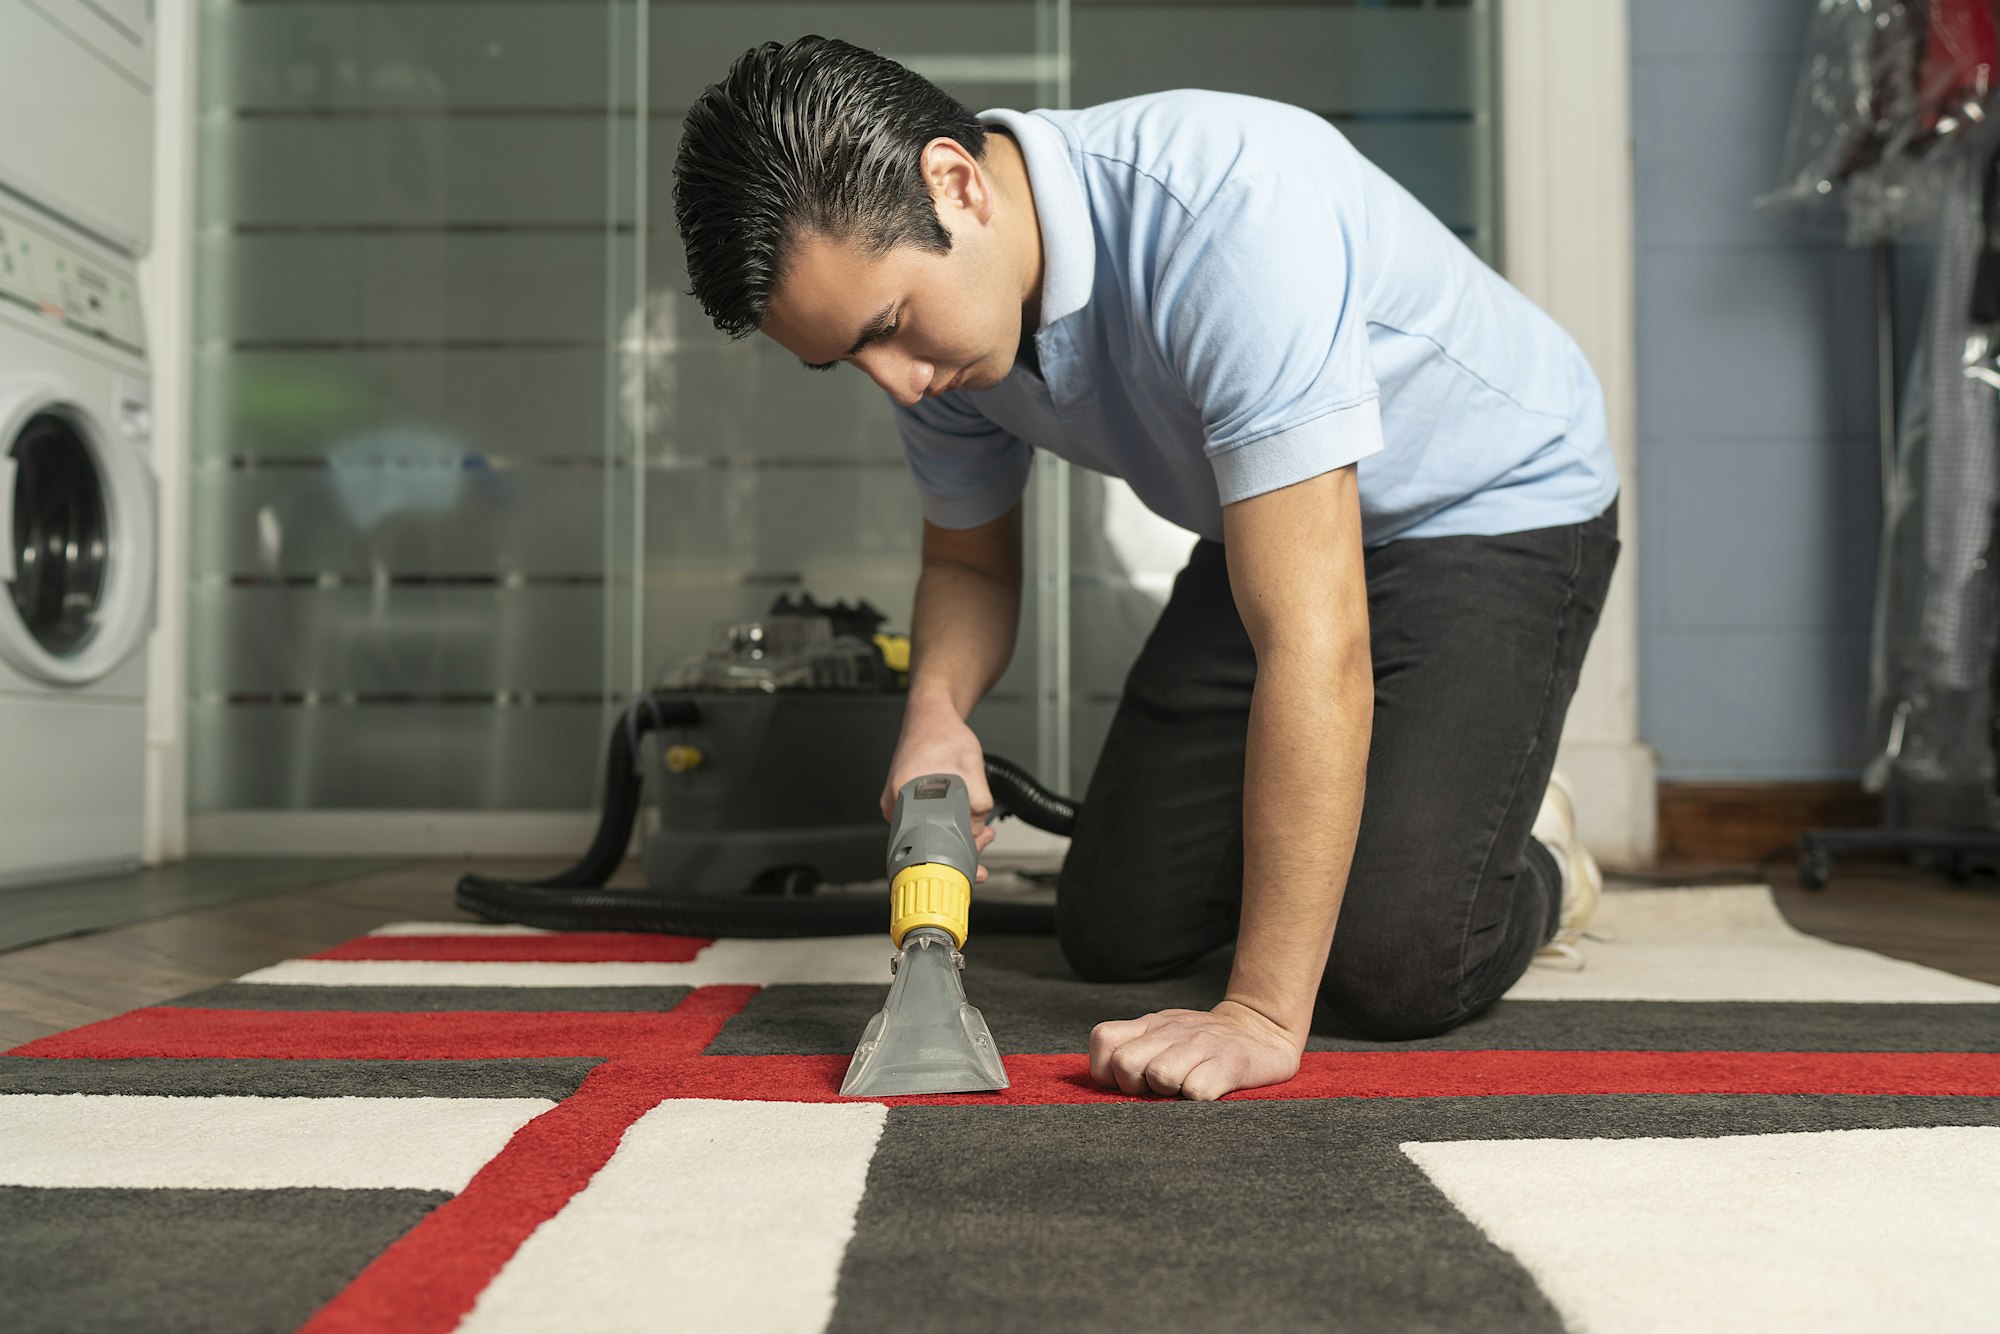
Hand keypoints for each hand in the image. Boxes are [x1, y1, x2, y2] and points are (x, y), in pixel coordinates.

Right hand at [880, 696, 995, 880]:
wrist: (931, 716)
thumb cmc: (942, 734)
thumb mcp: (971, 767)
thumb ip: (978, 802)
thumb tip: (978, 830)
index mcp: (902, 794)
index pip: (928, 843)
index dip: (957, 854)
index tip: (975, 860)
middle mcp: (895, 803)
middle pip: (928, 843)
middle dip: (962, 847)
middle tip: (985, 840)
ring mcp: (898, 803)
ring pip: (928, 834)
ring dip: (956, 835)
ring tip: (980, 829)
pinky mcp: (905, 802)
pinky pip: (926, 823)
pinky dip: (946, 825)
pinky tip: (965, 821)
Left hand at [1088, 1000, 1303, 1100]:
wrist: (1263, 1029)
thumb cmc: (1204, 1043)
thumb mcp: (1164, 1034)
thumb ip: (1133, 1047)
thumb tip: (1106, 1079)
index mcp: (1150, 1025)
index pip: (1103, 1039)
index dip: (1107, 1070)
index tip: (1130, 1083)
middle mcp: (1171, 1030)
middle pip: (1125, 1064)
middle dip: (1136, 1088)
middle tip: (1159, 1091)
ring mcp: (1201, 1044)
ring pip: (1159, 1076)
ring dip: (1169, 1093)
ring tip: (1186, 1088)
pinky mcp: (1230, 1063)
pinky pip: (1197, 1092)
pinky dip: (1198, 1101)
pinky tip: (1210, 1092)